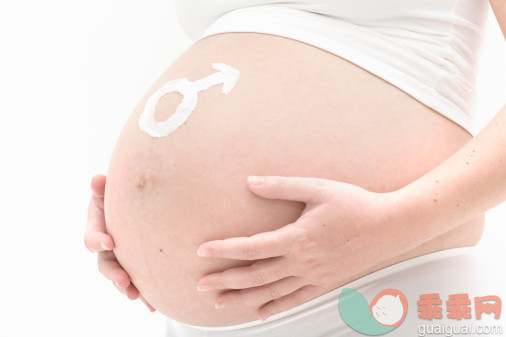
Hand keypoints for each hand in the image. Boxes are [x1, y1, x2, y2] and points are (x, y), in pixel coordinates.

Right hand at [84, 174, 155, 311]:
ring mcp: (119, 257)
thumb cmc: (125, 191)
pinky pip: (137, 282)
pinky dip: (143, 294)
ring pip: (119, 276)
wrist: (143, 200)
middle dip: (113, 273)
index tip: (110, 243)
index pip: (93, 238)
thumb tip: (97, 179)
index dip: (99, 240)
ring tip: (134, 295)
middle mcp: (106, 246)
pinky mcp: (134, 265)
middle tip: (123, 280)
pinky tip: (153, 305)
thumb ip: (104, 187)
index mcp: (98, 226)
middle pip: (104, 264)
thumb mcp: (114, 188)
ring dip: (126, 287)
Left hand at [196, 176, 403, 319]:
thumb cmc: (356, 205)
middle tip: (201, 285)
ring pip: (271, 293)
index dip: (224, 250)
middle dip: (225, 280)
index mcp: (297, 238)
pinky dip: (275, 308)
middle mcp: (302, 262)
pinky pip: (295, 300)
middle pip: (255, 276)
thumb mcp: (317, 188)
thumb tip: (251, 182)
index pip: (251, 248)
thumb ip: (281, 186)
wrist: (389, 226)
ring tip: (221, 303)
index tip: (203, 251)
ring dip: (243, 299)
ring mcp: (313, 276)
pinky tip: (260, 313)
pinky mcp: (324, 283)